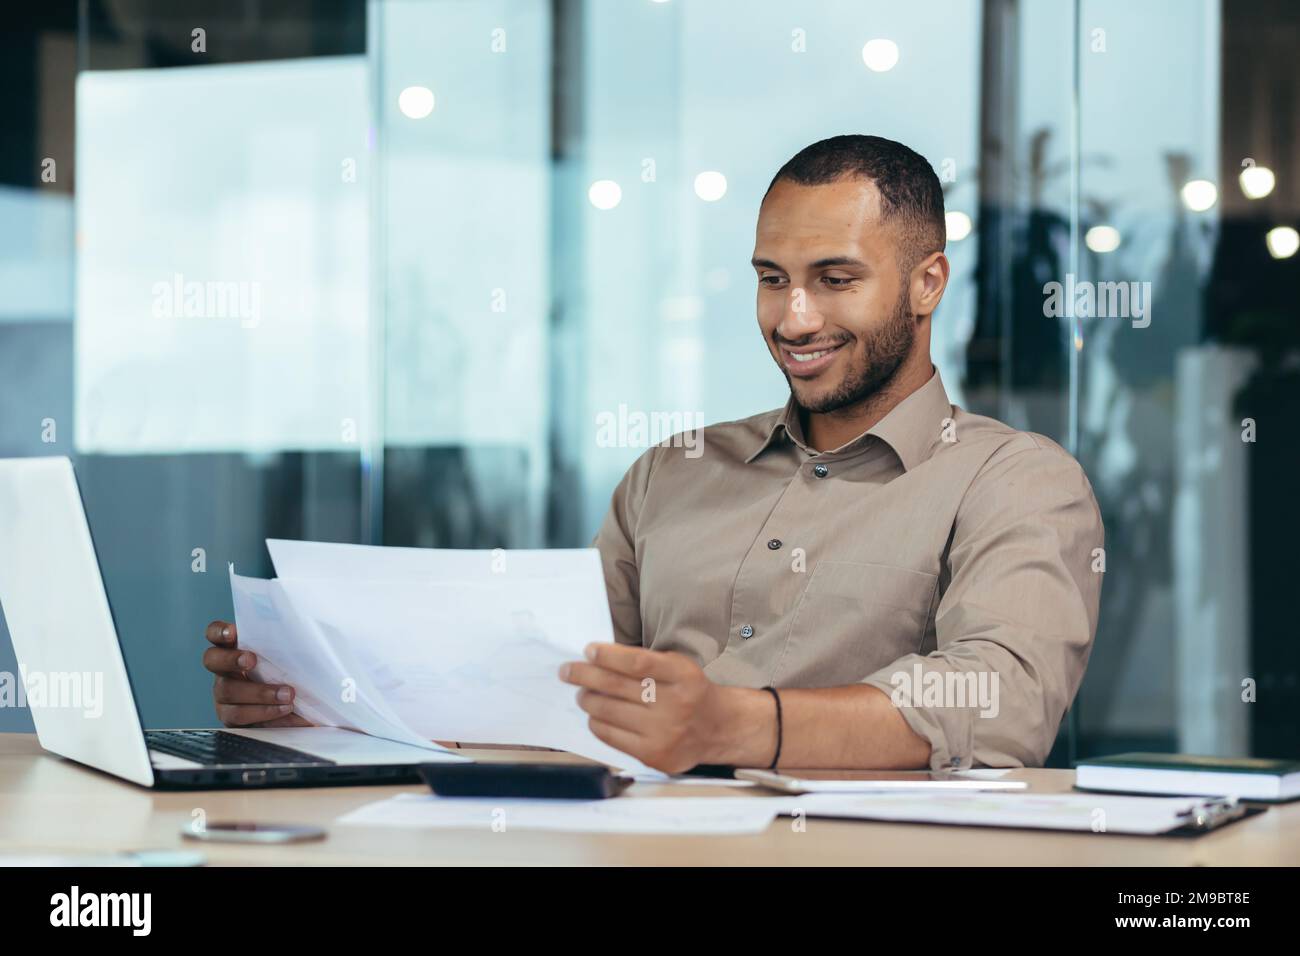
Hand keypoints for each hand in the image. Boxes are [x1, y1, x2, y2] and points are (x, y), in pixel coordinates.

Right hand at [203, 620, 312, 727]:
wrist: (293, 709)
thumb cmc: (288, 675)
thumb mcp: (286, 659)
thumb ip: (283, 648)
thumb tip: (303, 638)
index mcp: (234, 649)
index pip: (215, 633)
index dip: (219, 631)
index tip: (232, 632)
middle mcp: (223, 670)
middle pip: (212, 660)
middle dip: (230, 659)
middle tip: (251, 660)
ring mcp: (223, 694)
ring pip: (228, 692)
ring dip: (260, 693)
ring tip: (287, 696)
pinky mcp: (230, 717)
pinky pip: (241, 716)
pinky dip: (266, 713)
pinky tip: (285, 711)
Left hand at [559, 643, 768, 773]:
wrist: (717, 729)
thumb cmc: (688, 691)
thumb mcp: (677, 667)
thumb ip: (644, 661)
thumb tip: (596, 658)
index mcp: (683, 675)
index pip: (637, 662)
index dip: (608, 655)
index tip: (588, 650)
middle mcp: (675, 704)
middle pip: (617, 686)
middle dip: (585, 675)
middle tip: (567, 670)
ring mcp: (664, 733)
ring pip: (609, 711)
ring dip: (587, 699)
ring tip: (581, 693)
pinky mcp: (653, 755)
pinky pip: (611, 736)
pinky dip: (597, 722)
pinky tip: (594, 714)